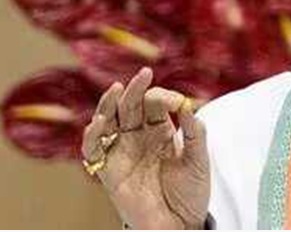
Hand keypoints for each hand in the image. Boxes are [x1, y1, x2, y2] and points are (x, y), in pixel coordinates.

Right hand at [81, 67, 209, 228]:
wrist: (180, 225)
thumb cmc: (191, 193)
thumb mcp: (199, 159)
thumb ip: (196, 133)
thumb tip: (188, 104)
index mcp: (162, 131)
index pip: (155, 104)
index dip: (162, 96)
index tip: (176, 101)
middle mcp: (139, 138)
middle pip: (131, 106)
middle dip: (136, 89)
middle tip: (144, 74)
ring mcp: (122, 152)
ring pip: (109, 121)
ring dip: (110, 104)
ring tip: (118, 89)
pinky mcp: (108, 170)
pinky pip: (93, 149)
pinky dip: (92, 134)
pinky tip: (100, 121)